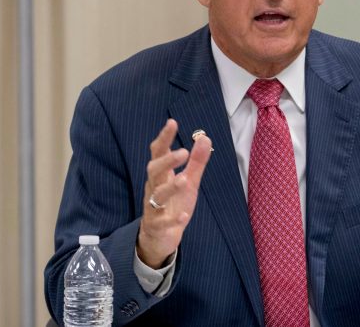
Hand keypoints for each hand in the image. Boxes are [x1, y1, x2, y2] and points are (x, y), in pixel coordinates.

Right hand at [137, 119, 211, 267]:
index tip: (172, 122)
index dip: (164, 138)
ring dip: (170, 187)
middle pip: (154, 171)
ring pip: (157, 195)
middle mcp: (154, 188)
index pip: (158, 152)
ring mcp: (154, 208)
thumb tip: (205, 137)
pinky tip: (184, 216)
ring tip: (184, 180)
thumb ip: (197, 162)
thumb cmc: (173, 204)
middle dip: (167, 161)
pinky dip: (173, 219)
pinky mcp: (157, 226)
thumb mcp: (189, 182)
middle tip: (183, 152)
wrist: (159, 237)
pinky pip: (163, 222)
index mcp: (161, 175)